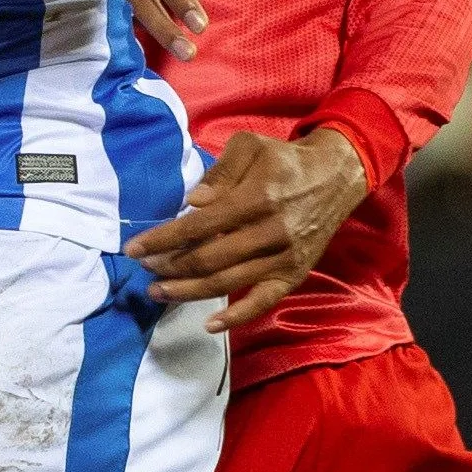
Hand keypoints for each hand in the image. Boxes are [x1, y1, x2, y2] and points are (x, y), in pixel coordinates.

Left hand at [124, 128, 367, 332]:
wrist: (337, 176)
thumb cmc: (284, 160)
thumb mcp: (249, 146)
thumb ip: (219, 172)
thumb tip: (193, 202)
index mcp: (255, 199)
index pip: (198, 226)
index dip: (163, 240)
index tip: (134, 249)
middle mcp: (269, 233)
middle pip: (209, 259)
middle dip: (170, 267)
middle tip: (144, 269)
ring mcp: (283, 258)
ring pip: (228, 283)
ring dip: (189, 292)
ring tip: (159, 293)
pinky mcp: (294, 275)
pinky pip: (263, 302)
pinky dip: (237, 317)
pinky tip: (209, 325)